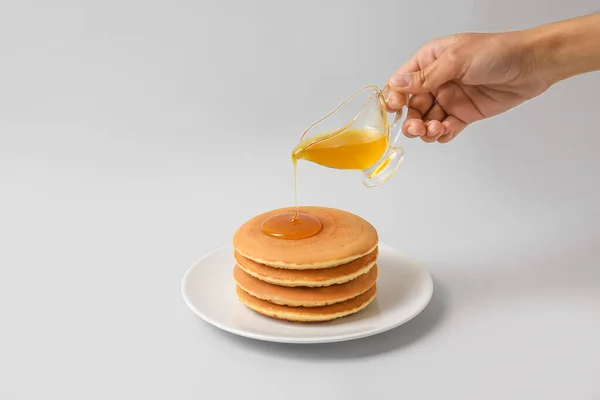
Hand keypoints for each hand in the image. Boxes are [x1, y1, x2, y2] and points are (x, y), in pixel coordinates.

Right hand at [384, 32, 551, 142]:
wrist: (531, 65)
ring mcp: (450, 98)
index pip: (402, 82)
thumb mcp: (456, 60)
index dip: (394, 97)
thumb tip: (396, 84)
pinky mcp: (464, 114)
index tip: (394, 109)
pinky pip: (446, 128)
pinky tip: (445, 132)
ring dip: (425, 129)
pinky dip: (441, 134)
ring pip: (427, 120)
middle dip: (411, 119)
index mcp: (430, 61)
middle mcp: (437, 81)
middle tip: (416, 128)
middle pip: (412, 106)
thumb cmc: (496, 52)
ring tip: (435, 130)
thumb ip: (425, 77)